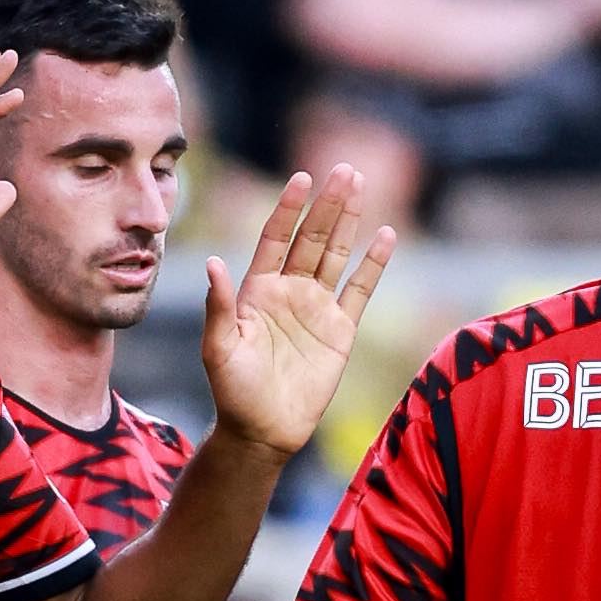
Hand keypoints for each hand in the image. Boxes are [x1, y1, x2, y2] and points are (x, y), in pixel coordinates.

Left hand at [200, 170, 392, 459]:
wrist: (262, 430)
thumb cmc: (233, 391)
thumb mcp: (219, 348)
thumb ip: (219, 306)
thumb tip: (215, 263)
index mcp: (256, 290)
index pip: (275, 238)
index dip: (288, 209)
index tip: (302, 178)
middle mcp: (288, 291)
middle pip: (311, 238)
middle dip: (327, 204)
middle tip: (343, 170)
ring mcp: (316, 308)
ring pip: (335, 255)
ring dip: (348, 221)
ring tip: (359, 185)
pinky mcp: (340, 331)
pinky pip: (360, 291)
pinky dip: (373, 264)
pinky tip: (386, 236)